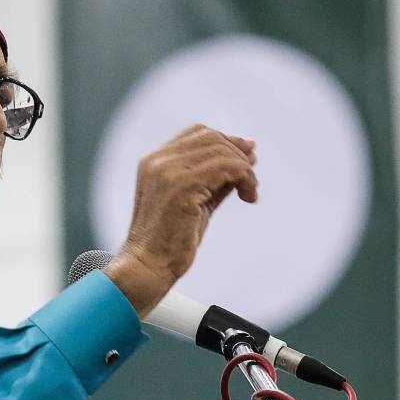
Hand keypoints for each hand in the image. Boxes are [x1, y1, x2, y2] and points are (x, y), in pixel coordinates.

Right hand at [104, 124, 257, 316]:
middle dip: (239, 153)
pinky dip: (244, 177)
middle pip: (212, 137)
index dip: (227, 141)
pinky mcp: (182, 186)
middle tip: (252, 179)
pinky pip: (227, 168)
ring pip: (222, 151)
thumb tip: (246, 159)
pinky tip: (248, 196)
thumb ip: (215, 179)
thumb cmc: (169, 241)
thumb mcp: (196, 201)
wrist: (148, 266)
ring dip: (244, 169)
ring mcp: (168, 171)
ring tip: (249, 192)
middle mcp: (158, 161)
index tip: (248, 157)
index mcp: (154, 161)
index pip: (198, 133)